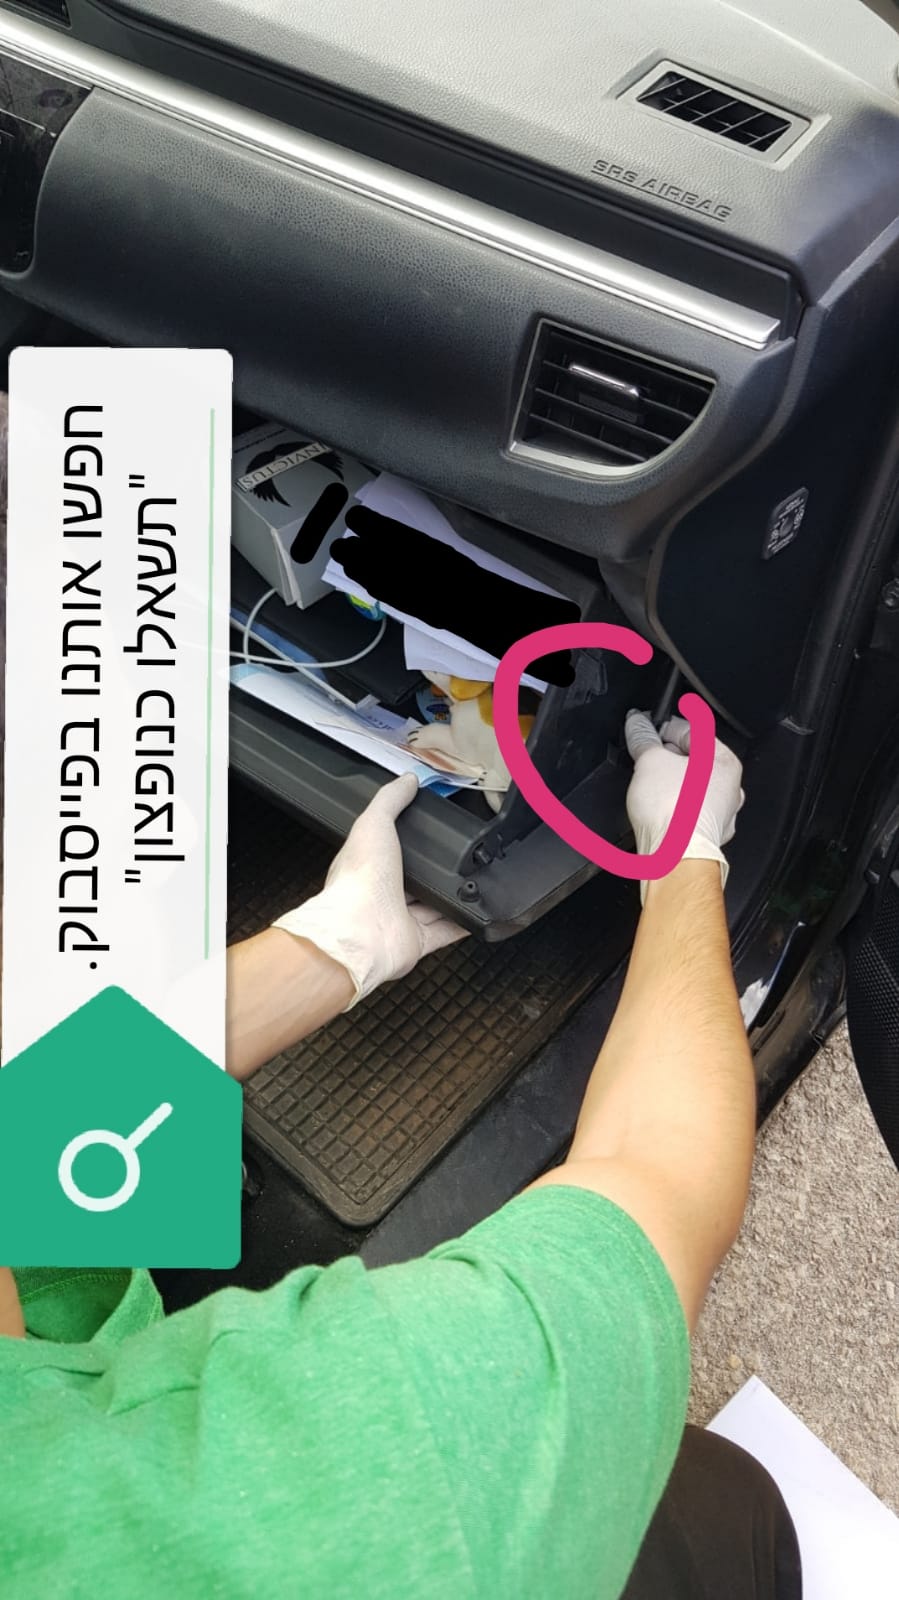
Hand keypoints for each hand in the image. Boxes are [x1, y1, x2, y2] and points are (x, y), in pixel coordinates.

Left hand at [272, 774, 467, 1008]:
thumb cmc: (358, 881)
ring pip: (430, 907)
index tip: (426, 831)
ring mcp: (399, 919)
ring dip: (449, 897)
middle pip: (411, 881)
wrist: (360, 931)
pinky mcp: (416, 941)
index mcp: (368, 866)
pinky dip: (462, 923)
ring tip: (471, 882)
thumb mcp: (373, 824)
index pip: (387, 849)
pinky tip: (475, 912)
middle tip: (454, 858)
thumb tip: (406, 780)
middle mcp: (382, 894)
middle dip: (430, 872)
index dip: (405, 840)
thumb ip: (390, 801)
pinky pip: (446, 931)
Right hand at [625, 712, 744, 897]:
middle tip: (643, 756)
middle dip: (666, 756)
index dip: (664, 726)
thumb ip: (643, 738)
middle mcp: (728, 789)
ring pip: (691, 788)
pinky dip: (671, 806)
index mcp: (725, 763)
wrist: (673, 859)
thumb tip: (637, 724)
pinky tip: (655, 808)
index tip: (645, 728)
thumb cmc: (674, 813)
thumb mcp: (650, 761)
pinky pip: (686, 811)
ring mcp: (719, 815)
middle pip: (694, 760)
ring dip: (668, 782)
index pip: (693, 731)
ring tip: (647, 784)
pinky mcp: (703, 836)